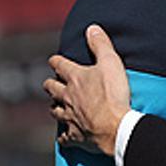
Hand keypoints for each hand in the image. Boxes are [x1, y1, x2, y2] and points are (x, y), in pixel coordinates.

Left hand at [43, 25, 131, 155]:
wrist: (115, 127)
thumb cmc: (114, 95)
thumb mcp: (111, 63)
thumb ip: (101, 44)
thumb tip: (91, 28)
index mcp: (75, 78)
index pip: (59, 65)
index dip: (56, 61)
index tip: (54, 60)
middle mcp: (67, 97)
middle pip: (51, 89)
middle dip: (50, 85)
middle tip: (50, 84)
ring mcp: (69, 117)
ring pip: (54, 111)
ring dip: (55, 107)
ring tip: (56, 106)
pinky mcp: (75, 135)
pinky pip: (64, 137)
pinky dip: (64, 136)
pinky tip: (64, 136)